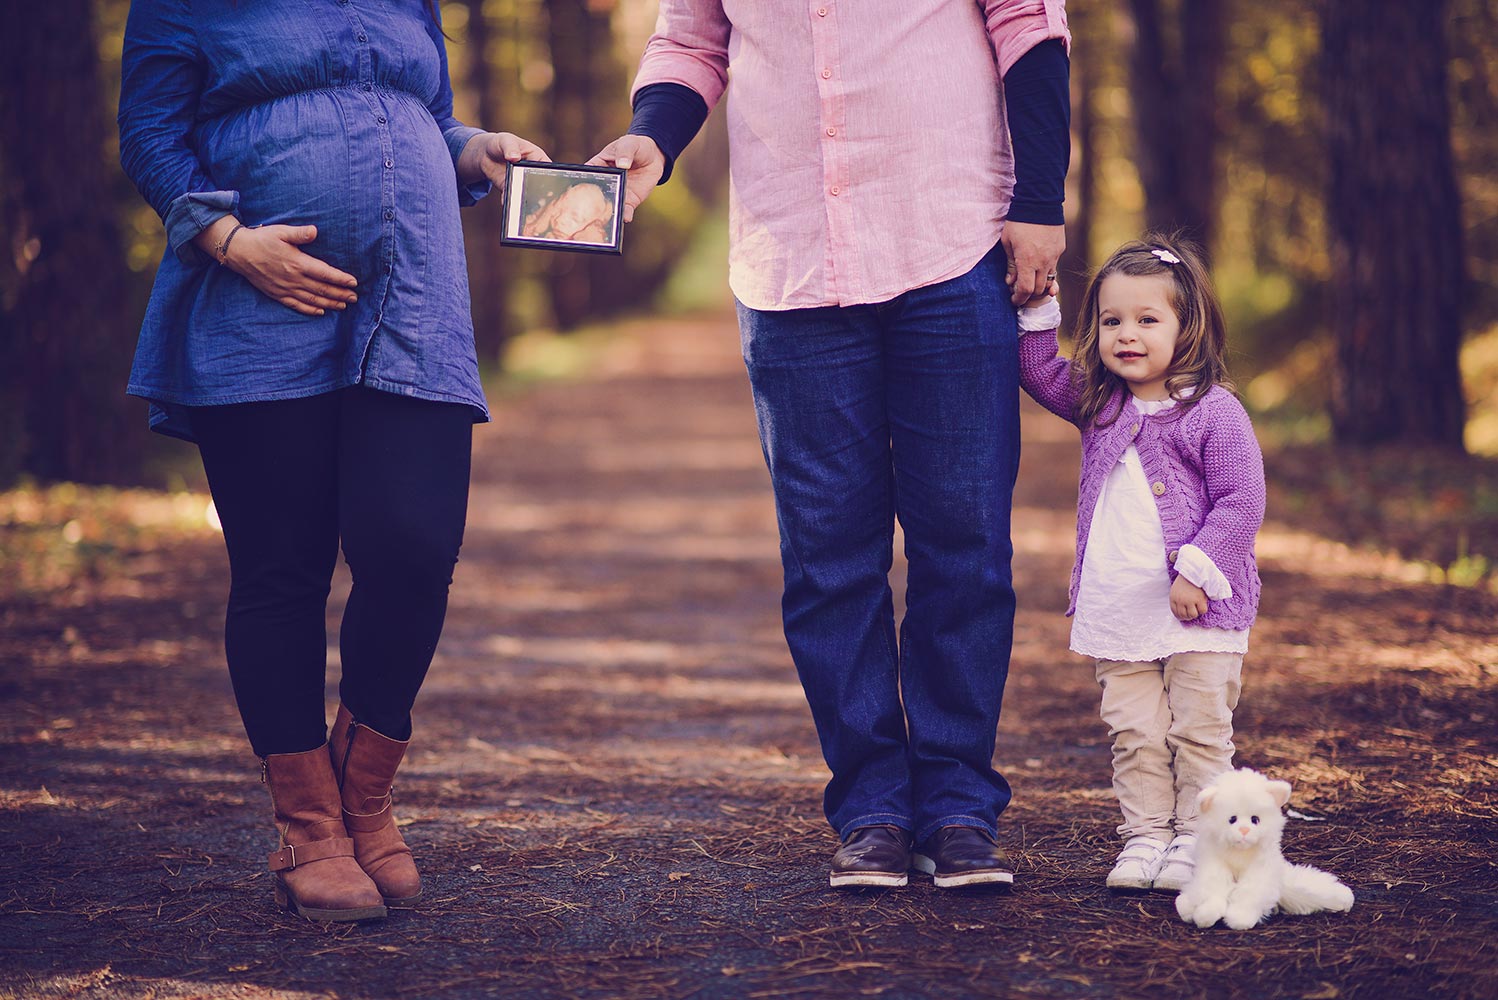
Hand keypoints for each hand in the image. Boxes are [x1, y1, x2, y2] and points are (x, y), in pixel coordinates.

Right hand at [225, 224, 359, 316]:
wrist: (239, 252)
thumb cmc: (262, 239)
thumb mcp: (281, 232)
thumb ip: (299, 234)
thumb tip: (315, 231)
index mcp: (297, 263)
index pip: (324, 273)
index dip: (340, 279)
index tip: (354, 283)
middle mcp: (293, 279)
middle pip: (322, 289)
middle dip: (340, 294)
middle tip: (355, 297)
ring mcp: (285, 288)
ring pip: (312, 299)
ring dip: (330, 303)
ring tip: (344, 305)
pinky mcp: (277, 294)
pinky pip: (296, 305)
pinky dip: (310, 309)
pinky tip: (321, 311)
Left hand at [460, 131, 549, 191]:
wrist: (485, 153)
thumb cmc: (501, 142)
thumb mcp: (506, 140)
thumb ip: (510, 148)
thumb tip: (514, 157)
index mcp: (537, 158)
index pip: (548, 169)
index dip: (549, 175)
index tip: (543, 179)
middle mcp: (532, 172)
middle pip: (538, 183)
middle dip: (536, 190)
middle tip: (531, 191)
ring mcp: (521, 181)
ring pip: (525, 192)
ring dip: (522, 197)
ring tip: (519, 201)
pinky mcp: (510, 188)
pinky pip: (511, 195)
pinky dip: (508, 199)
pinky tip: (505, 200)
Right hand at [587, 134, 664, 222]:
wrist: (653, 157)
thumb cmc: (635, 146)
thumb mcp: (629, 144)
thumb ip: (625, 152)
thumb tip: (623, 164)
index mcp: (598, 167)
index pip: (586, 177)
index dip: (581, 184)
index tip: (577, 191)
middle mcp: (604, 184)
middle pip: (596, 196)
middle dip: (592, 204)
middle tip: (589, 212)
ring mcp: (617, 193)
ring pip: (610, 206)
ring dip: (609, 212)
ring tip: (608, 218)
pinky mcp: (630, 201)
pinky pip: (626, 210)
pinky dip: (625, 215)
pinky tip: (625, 217)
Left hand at [1002, 220, 1064, 305]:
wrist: (1039, 202)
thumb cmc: (1019, 222)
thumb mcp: (1007, 243)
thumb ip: (1011, 264)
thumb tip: (1011, 281)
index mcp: (1027, 261)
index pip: (1026, 290)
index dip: (1019, 299)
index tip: (1014, 300)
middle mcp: (1043, 262)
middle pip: (1039, 289)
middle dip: (1029, 294)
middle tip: (1020, 291)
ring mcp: (1054, 256)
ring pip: (1049, 280)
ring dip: (1040, 285)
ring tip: (1031, 281)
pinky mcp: (1060, 249)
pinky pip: (1054, 266)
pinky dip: (1046, 271)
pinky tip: (1038, 265)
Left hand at [1169, 575, 1209, 620]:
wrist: (1193, 572)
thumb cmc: (1185, 581)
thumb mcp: (1176, 590)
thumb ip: (1177, 599)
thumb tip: (1181, 612)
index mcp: (1173, 598)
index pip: (1175, 612)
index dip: (1180, 616)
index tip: (1183, 616)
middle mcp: (1180, 601)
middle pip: (1183, 615)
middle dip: (1187, 616)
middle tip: (1191, 613)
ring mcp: (1190, 601)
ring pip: (1192, 615)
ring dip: (1195, 614)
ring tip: (1196, 609)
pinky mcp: (1199, 599)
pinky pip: (1202, 610)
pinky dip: (1202, 610)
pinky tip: (1202, 605)